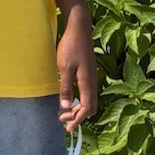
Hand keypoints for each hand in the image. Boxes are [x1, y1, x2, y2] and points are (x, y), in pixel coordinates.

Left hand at [57, 12, 98, 130]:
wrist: (79, 28)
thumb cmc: (70, 46)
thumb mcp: (64, 67)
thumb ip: (65, 87)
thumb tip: (65, 107)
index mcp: (87, 82)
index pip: (86, 108)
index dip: (77, 120)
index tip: (66, 127)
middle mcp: (92, 81)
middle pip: (90, 107)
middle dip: (77, 116)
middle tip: (62, 120)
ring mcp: (91, 77)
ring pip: (89, 100)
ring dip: (78, 108)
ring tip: (64, 112)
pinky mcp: (88, 72)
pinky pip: (87, 92)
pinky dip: (79, 100)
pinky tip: (69, 98)